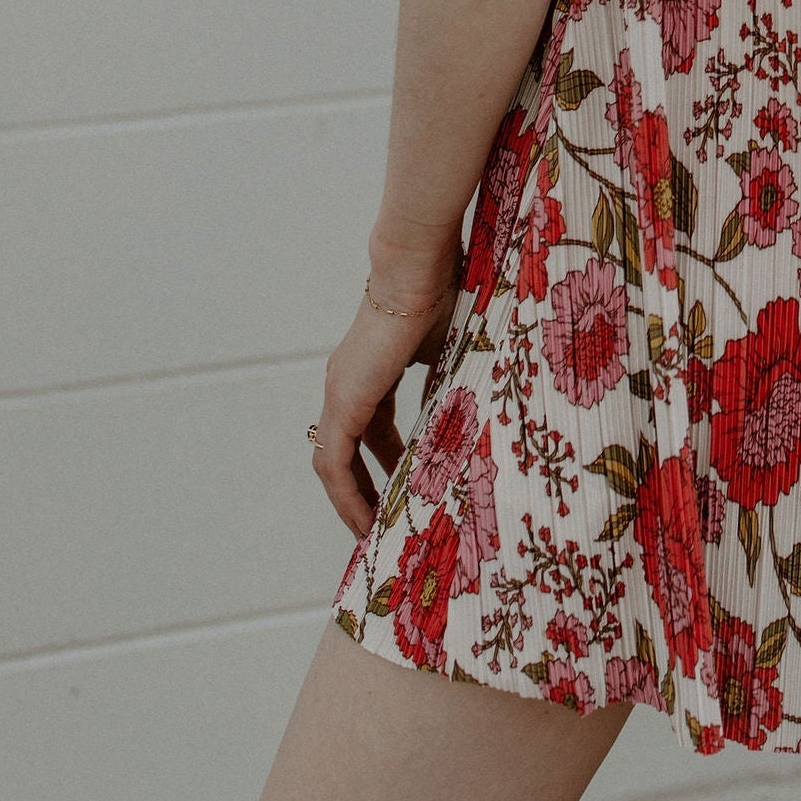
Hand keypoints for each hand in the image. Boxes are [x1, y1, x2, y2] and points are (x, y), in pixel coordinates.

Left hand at [310, 238, 462, 540]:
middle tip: (385, 521)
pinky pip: (335, 462)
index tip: (403, 487)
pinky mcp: (343, 400)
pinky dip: (346, 493)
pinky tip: (364, 518)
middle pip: (347, 452)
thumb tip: (466, 411)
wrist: (419, 268)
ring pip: (335, 463)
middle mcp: (347, 385)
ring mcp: (340, 393)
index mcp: (370, 371)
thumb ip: (447, 383)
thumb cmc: (441, 295)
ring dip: (352, 499)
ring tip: (372, 532)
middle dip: (365, 489)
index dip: (383, 462)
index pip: (369, 429)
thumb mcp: (448, 351)